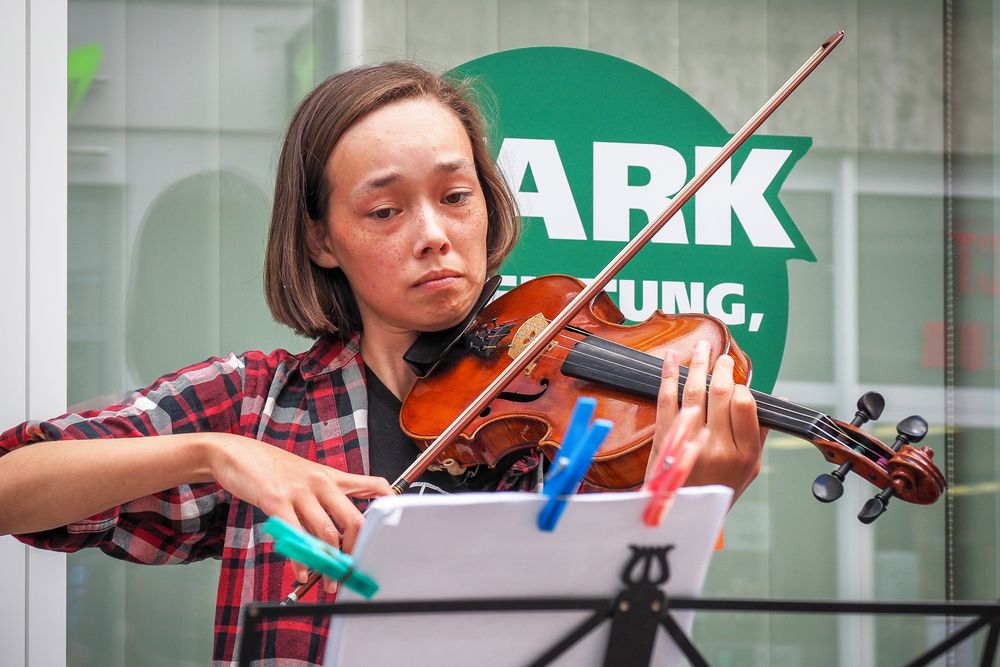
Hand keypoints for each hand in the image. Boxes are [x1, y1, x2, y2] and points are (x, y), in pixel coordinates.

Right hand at [206, 433, 390, 591]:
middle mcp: (322, 483)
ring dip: (329, 564)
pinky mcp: (276, 501)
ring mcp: (300, 491)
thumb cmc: (275, 469)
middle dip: (355, 552)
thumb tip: (339, 533)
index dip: (390, 507)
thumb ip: (326, 499)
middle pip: (354, 520)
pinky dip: (300, 560)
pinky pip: (295, 536)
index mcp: (333, 477)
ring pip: (326, 532)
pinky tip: (301, 572)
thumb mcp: (309, 476)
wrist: (239, 454)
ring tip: (327, 582)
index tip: (392, 532)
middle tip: (351, 572)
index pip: (375, 486)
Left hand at [647, 340, 765, 501]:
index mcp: (744, 453)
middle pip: (719, 393)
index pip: (745, 403)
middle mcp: (718, 447)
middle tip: (721, 355)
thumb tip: (778, 398)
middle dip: (721, 368)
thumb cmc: (718, 488)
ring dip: (697, 364)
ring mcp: (689, 443)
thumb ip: (760, 432)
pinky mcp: (665, 440)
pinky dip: (668, 375)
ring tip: (702, 348)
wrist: (682, 515)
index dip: (741, 386)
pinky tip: (671, 359)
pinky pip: (666, 399)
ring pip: (693, 392)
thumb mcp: (750, 468)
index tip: (737, 378)